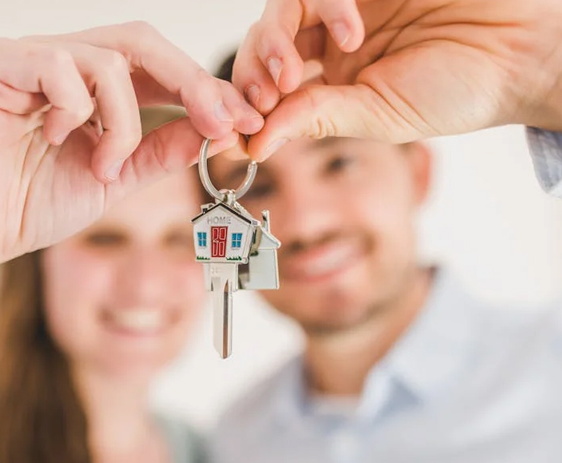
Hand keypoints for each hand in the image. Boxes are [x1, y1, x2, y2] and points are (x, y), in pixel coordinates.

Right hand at [0, 22, 263, 266]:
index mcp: (74, 80)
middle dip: (188, 82)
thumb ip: (157, 149)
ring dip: (124, 120)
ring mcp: (14, 55)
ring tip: (104, 167)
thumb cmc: (25, 209)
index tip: (241, 122)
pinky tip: (56, 140)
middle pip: (136, 40)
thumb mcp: (111, 178)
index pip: (147, 61)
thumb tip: (215, 125)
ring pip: (105, 58)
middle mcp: (45, 57)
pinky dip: (76, 108)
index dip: (198, 86)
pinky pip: (57, 65)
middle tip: (220, 121)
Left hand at [233, 0, 561, 159]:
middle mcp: (331, 40)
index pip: (266, 84)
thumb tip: (249, 146)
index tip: (240, 128)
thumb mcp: (378, 116)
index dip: (244, 103)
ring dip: (274, 41)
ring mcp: (346, 3)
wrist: (523, 52)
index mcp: (331, 79)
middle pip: (262, 43)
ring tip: (293, 73)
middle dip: (251, 72)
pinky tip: (350, 33)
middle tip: (266, 97)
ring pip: (281, 9)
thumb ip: (314, 120)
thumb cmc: (461, 90)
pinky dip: (324, 6)